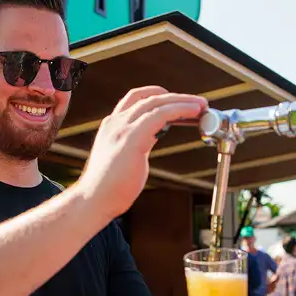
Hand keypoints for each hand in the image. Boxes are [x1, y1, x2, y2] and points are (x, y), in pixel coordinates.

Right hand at [77, 87, 206, 220]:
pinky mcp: (132, 138)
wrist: (94, 200)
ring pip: (157, 102)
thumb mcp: (122, 156)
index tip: (177, 100)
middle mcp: (116, 122)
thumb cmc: (109, 186)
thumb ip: (136, 142)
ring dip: (182, 101)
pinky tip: (193, 112)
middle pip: (149, 97)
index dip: (159, 95)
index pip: (136, 98)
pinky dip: (180, 109)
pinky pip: (161, 115)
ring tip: (201, 105)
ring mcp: (123, 128)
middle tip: (197, 102)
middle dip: (176, 97)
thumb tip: (151, 138)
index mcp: (112, 125)